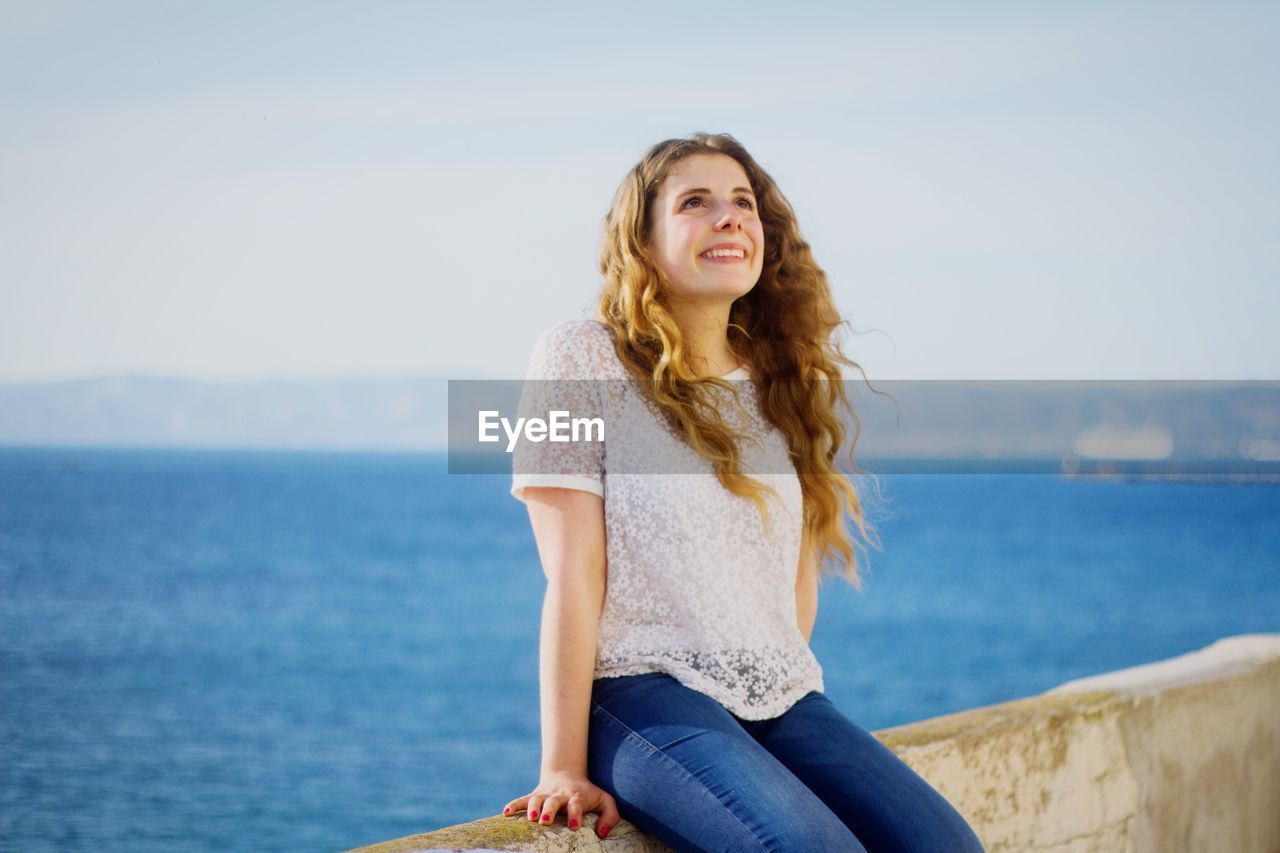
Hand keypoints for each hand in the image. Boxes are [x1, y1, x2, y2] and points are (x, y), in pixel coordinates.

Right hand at [502, 770, 619, 838]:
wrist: (568, 774)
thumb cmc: (589, 794)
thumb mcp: (605, 801)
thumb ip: (610, 816)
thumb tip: (602, 834)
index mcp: (577, 796)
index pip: (576, 804)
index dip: (575, 814)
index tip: (573, 826)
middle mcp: (560, 794)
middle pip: (553, 801)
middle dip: (548, 810)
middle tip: (544, 821)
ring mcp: (546, 794)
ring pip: (536, 798)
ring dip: (532, 808)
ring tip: (531, 819)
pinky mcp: (535, 795)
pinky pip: (522, 799)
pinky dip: (514, 805)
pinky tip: (505, 813)